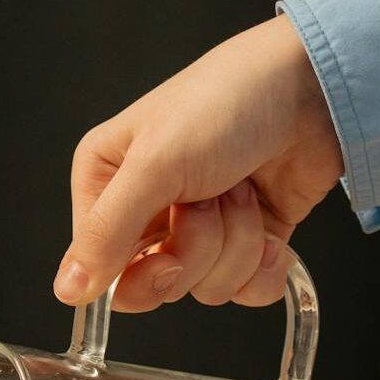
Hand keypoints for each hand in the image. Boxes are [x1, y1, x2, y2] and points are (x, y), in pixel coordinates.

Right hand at [55, 17, 343, 310]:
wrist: (313, 89)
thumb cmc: (227, 102)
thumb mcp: (155, 164)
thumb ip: (107, 232)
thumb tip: (67, 289)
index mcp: (107, 183)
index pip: (102, 267)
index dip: (140, 272)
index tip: (167, 255)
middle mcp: (148, 209)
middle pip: (157, 282)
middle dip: (197, 249)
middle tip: (210, 202)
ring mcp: (199, 228)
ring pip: (206, 287)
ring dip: (236, 244)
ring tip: (243, 191)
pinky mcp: (245, 241)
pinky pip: (245, 290)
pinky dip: (265, 266)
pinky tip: (272, 230)